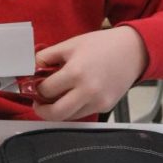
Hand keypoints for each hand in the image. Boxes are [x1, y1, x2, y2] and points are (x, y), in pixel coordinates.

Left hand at [33, 26, 147, 120]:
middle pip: (56, 113)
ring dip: (57, 111)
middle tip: (38, 103)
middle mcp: (88, 91)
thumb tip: (29, 68)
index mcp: (76, 73)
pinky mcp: (107, 106)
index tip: (33, 86)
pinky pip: (83, 113)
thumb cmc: (101, 45)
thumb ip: (46, 57)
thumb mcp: (69, 45)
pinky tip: (71, 97)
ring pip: (69, 117)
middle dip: (42, 110)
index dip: (36, 89)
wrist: (133, 50)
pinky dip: (73, 109)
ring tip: (54, 99)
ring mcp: (99, 101)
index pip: (46, 90)